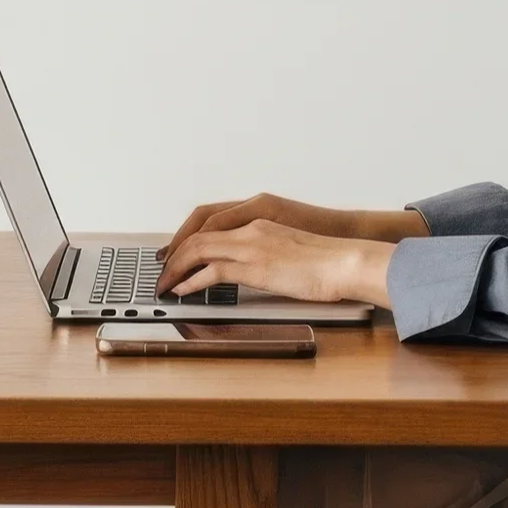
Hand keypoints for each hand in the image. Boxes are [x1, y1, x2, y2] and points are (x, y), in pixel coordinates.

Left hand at [156, 219, 394, 305]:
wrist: (346, 260)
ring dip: (176, 267)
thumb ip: (268, 248)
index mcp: (260, 216)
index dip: (186, 234)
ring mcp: (252, 244)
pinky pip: (212, 271)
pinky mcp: (255, 266)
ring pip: (198, 249)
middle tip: (161, 270)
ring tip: (165, 284)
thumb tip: (256, 264)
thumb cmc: (328, 258)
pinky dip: (192, 281)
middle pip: (197, 232)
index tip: (174, 250)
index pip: (210, 219)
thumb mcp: (291, 244)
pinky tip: (183, 291)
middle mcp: (251, 225)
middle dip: (174, 252)